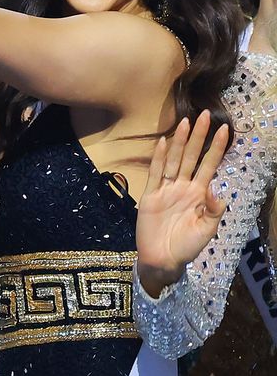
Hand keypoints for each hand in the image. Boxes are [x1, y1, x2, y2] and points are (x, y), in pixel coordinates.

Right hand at [136, 112, 230, 293]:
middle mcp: (184, 187)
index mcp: (199, 194)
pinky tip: (164, 143)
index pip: (210, 165)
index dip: (217, 148)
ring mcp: (166, 190)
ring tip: (186, 122)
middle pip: (192, 157)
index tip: (226, 129)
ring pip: (175, 161)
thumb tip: (215, 189)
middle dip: (199, 137)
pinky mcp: (150, 196)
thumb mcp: (208, 229)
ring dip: (181, 142)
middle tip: (205, 115)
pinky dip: (160, 158)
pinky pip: (156, 174)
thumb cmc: (187, 246)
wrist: (163, 260)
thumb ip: (214, 210)